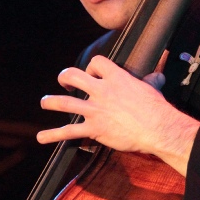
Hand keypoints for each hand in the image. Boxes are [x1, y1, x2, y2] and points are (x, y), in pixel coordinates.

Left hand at [37, 55, 199, 175]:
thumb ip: (151, 80)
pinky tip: (41, 137)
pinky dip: (53, 135)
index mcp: (116, 78)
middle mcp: (101, 91)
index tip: (95, 74)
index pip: (96, 62)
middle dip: (65, 77)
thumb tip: (158, 75)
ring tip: (44, 102)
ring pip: (64, 102)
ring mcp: (95, 110)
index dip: (93, 67)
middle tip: (64, 81)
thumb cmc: (157, 108)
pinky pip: (69, 132)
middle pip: (73, 76)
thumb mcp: (153, 88)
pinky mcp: (94, 129)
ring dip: (50, 101)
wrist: (157, 128)